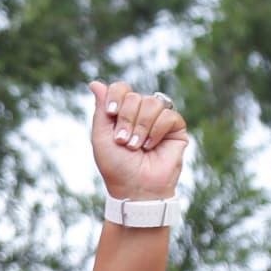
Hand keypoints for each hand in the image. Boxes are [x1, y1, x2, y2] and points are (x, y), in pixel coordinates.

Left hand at [89, 80, 188, 202]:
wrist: (135, 188)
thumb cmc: (116, 167)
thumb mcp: (101, 137)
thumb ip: (100, 109)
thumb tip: (94, 83)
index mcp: (123, 113)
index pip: (121, 88)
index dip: (116, 97)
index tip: (110, 113)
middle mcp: (141, 113)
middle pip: (135, 96)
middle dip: (126, 119)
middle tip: (124, 142)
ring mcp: (159, 119)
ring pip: (152, 103)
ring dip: (141, 127)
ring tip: (137, 147)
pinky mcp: (176, 128)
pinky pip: (168, 115)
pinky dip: (156, 131)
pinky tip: (151, 147)